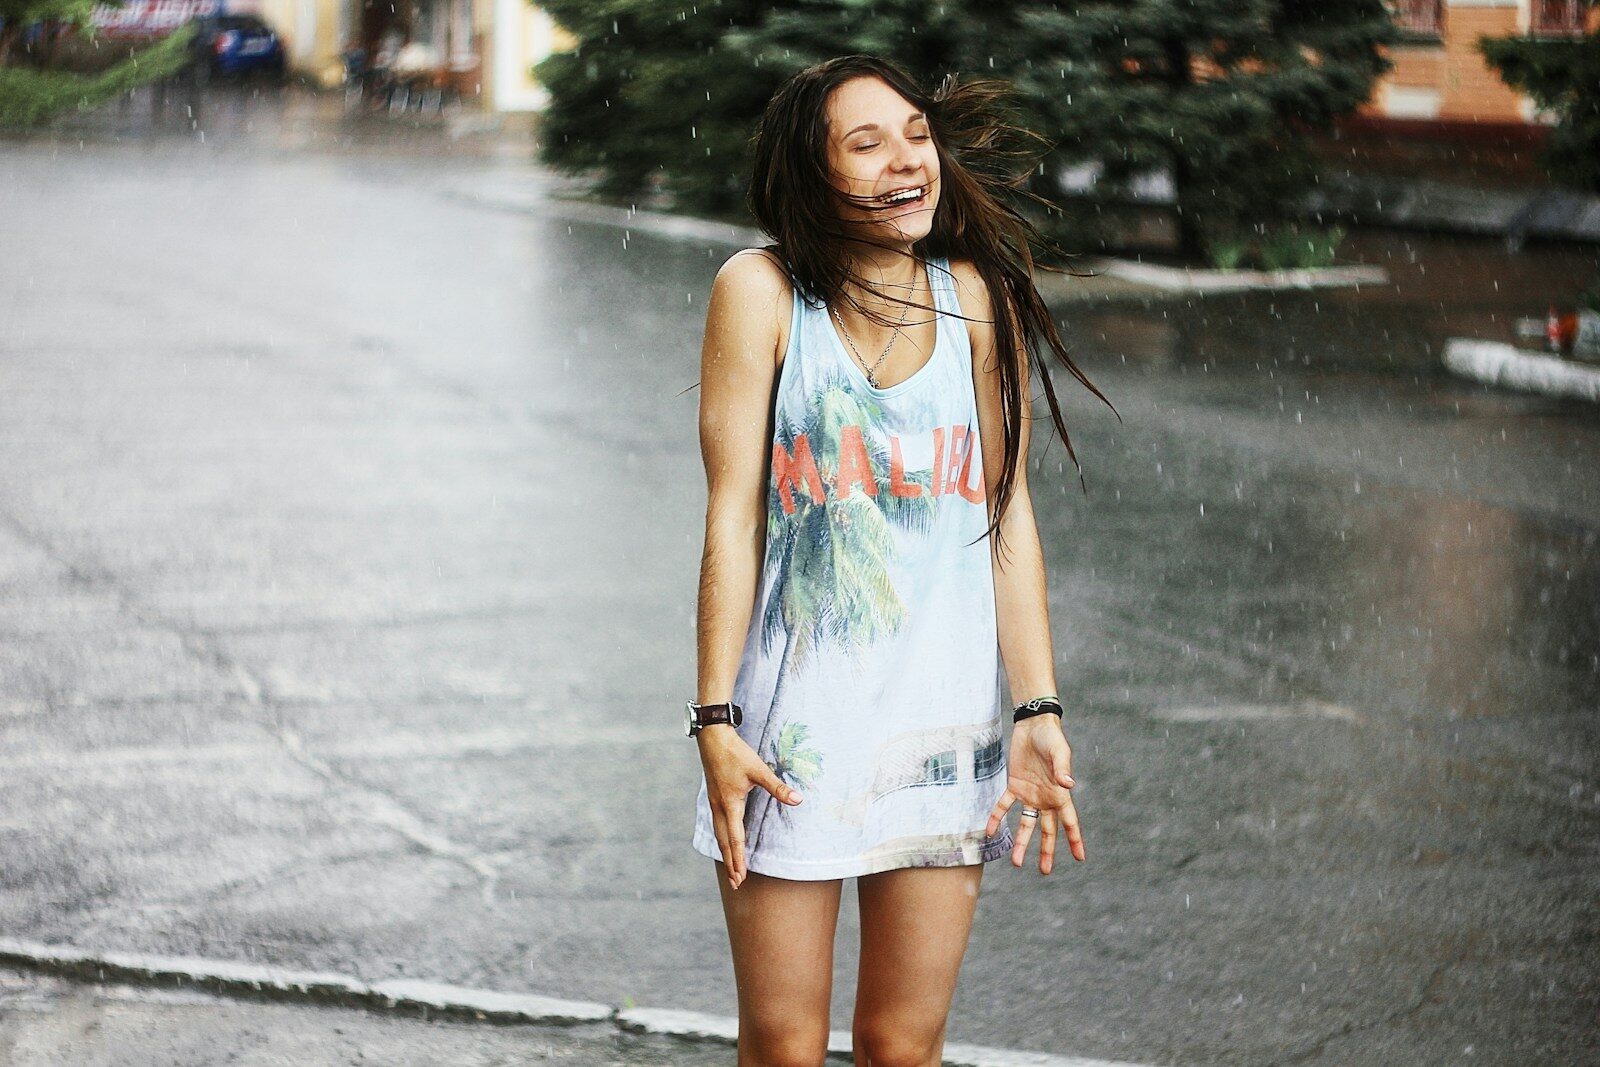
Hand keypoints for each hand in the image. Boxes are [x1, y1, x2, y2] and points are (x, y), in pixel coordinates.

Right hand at [696, 725, 802, 889]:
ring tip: (730, 867)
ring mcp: (714, 803)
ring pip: (719, 834)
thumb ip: (777, 787)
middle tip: (736, 883)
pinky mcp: (714, 797)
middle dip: (730, 863)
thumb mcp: (759, 770)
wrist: (713, 739)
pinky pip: (717, 824)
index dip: (739, 859)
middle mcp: (719, 808)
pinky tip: (724, 840)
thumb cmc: (735, 754)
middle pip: (724, 842)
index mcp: (730, 805)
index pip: (735, 839)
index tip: (741, 877)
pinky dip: (721, 839)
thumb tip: (798, 799)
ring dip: (725, 852)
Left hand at [984, 715, 1084, 872]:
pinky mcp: (1014, 785)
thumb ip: (1062, 769)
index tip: (1079, 857)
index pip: (1069, 822)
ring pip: (1026, 824)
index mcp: (1060, 794)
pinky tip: (989, 831)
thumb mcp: (1060, 752)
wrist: (1033, 725)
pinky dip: (997, 817)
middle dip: (1046, 851)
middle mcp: (1046, 799)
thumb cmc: (1052, 738)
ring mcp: (1030, 794)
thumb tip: (1068, 785)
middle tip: (1045, 870)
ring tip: (1016, 862)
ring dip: (1021, 842)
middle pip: (1047, 830)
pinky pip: (1005, 805)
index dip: (1074, 839)